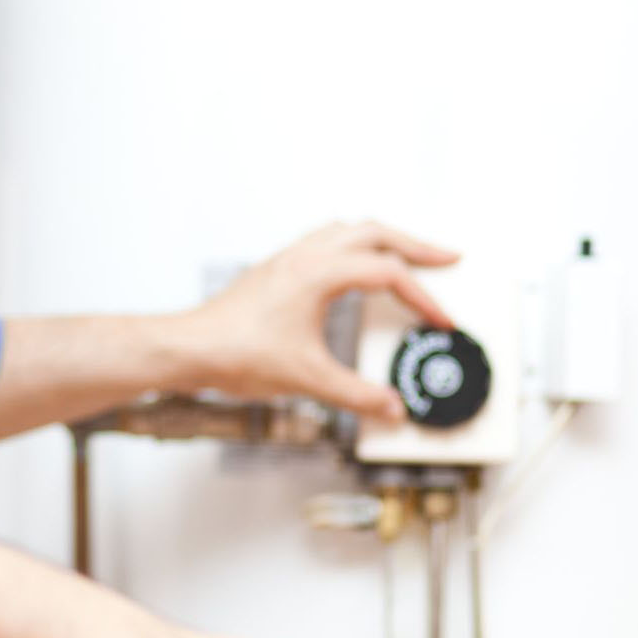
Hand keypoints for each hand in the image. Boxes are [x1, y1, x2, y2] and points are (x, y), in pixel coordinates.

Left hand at [176, 221, 459, 421]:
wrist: (189, 348)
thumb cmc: (236, 354)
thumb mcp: (307, 379)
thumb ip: (356, 395)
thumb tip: (391, 407)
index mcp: (318, 273)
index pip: (388, 274)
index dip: (423, 298)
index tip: (441, 321)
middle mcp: (304, 255)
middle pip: (375, 232)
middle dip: (416, 245)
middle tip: (447, 259)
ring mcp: (288, 258)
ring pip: (347, 229)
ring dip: (383, 239)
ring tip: (407, 256)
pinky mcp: (276, 270)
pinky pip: (325, 240)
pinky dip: (353, 246)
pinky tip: (355, 268)